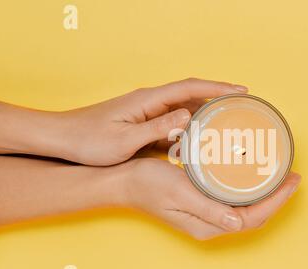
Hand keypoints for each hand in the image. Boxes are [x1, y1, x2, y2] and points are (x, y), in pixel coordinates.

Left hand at [59, 78, 247, 164]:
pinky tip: (200, 134)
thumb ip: (157, 128)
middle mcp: (150, 101)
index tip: (240, 91)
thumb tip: (188, 117)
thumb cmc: (89, 140)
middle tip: (243, 103)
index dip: (216, 89)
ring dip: (206, 109)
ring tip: (229, 117)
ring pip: (184, 106)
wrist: (64, 138)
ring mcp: (147, 111)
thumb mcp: (124, 139)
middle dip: (218, 96)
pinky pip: (174, 120)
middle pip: (191, 93)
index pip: (189, 88)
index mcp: (148, 101)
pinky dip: (191, 123)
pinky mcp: (143, 121)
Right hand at [120, 158, 300, 239]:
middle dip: (277, 197)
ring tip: (279, 175)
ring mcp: (206, 213)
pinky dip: (248, 189)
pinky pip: (233, 200)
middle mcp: (210, 223)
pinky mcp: (202, 202)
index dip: (277, 201)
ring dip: (265, 193)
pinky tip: (252, 176)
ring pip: (245, 208)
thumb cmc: (148, 184)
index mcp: (207, 224)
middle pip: (254, 215)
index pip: (253, 218)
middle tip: (292, 175)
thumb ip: (208, 210)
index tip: (293, 180)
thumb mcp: (179, 193)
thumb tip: (239, 224)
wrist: (125, 180)